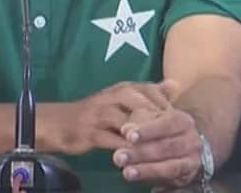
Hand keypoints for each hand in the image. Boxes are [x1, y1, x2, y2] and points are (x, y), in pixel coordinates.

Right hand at [44, 81, 176, 154]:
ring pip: (128, 123)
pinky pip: (112, 141)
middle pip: (141, 103)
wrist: (60, 123)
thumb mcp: (121, 99)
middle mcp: (112, 97)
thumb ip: (148, 93)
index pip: (149, 90)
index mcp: (121, 88)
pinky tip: (138, 158)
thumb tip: (175, 84)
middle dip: (158, 118)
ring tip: (160, 146)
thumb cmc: (96, 113)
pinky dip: (127, 149)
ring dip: (144, 134)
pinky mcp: (91, 133)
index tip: (180, 120)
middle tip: (173, 134)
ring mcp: (100, 114)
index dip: (166, 104)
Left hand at [112, 105, 203, 188]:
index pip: (165, 124)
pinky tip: (145, 184)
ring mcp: (192, 160)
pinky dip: (156, 180)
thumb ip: (139, 123)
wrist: (185, 147)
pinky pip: (172, 180)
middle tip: (119, 157)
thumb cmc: (162, 131)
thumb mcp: (152, 121)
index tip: (129, 136)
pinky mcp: (188, 176)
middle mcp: (191, 140)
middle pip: (165, 147)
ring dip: (146, 170)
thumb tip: (126, 130)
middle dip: (140, 153)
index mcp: (182, 121)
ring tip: (127, 172)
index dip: (147, 131)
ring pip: (169, 167)